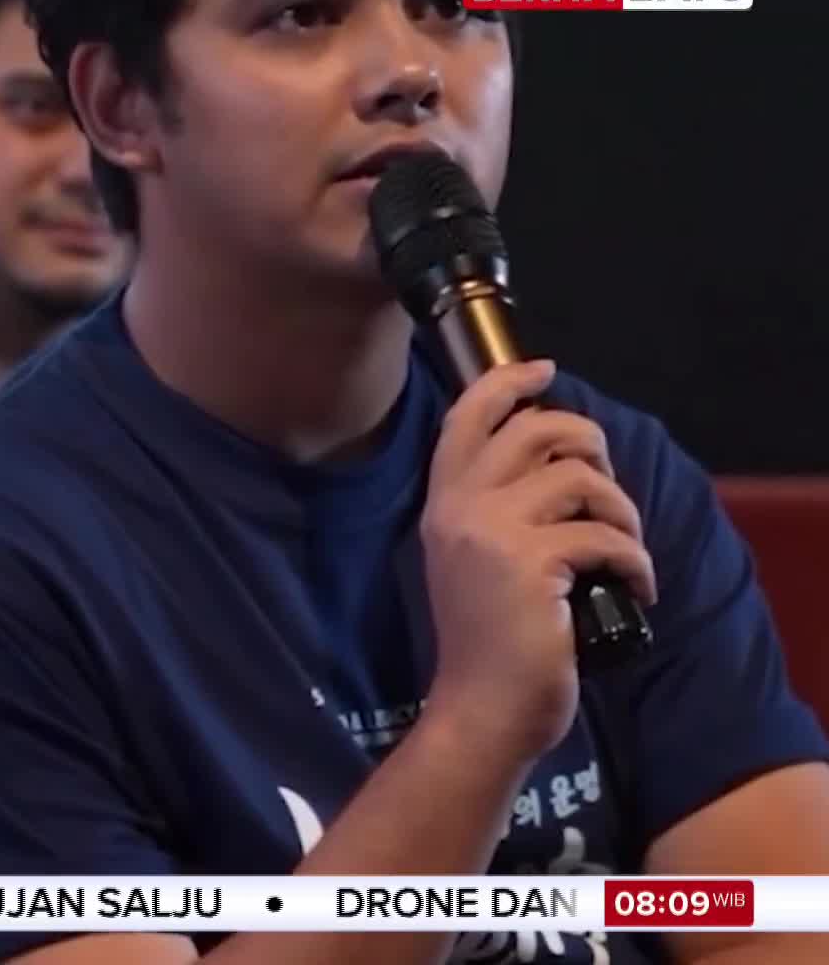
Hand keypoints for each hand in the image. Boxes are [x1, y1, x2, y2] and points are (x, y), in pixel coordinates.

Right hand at [419, 360, 656, 764]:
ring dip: (621, 509)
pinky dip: (636, 559)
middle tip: (606, 483)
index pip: (465, 416)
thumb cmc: (484, 641)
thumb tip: (551, 463)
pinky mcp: (531, 565)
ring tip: (625, 546)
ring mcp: (491, 533)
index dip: (507, 381)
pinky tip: (637, 587)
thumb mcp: (470, 561)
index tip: (544, 369)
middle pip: (534, 428)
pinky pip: (605, 535)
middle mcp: (458, 508)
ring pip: (579, 476)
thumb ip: (490, 511)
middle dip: (588, 442)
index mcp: (441, 504)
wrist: (480, 708)